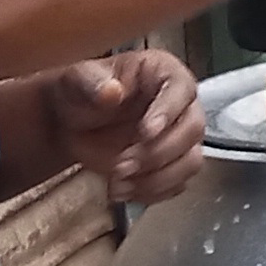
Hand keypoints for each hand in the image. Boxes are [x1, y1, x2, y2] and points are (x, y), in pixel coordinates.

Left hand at [44, 49, 202, 204]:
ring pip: (191, 161)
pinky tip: (123, 191)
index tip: (145, 132)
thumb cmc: (81, 94)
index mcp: (165, 74)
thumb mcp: (77, 81)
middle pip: (192, 130)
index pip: (181, 90)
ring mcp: (180, 137)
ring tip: (118, 183)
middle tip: (122, 165)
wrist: (73, 124)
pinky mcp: (173, 165)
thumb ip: (91, 82)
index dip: (167, 112)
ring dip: (157, 178)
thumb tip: (112, 91)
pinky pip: (178, 183)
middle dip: (157, 153)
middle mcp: (182, 105)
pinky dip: (152, 192)